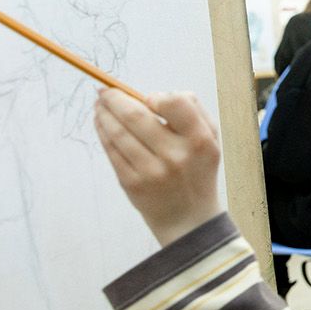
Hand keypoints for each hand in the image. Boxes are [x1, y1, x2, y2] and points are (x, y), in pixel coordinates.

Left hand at [94, 89, 222, 246]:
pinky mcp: (132, 184)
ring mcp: (151, 171)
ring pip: (118, 132)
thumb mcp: (211, 139)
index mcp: (199, 140)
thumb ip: (192, 111)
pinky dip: (103, 133)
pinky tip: (101, 124)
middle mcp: (175, 155)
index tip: (147, 97)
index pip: (176, 103)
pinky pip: (111, 152)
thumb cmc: (196, 169)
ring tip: (99, 106)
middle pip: (136, 115)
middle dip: (114, 98)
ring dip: (103, 114)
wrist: (189, 218)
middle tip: (105, 91)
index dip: (157, 96)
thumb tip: (153, 95)